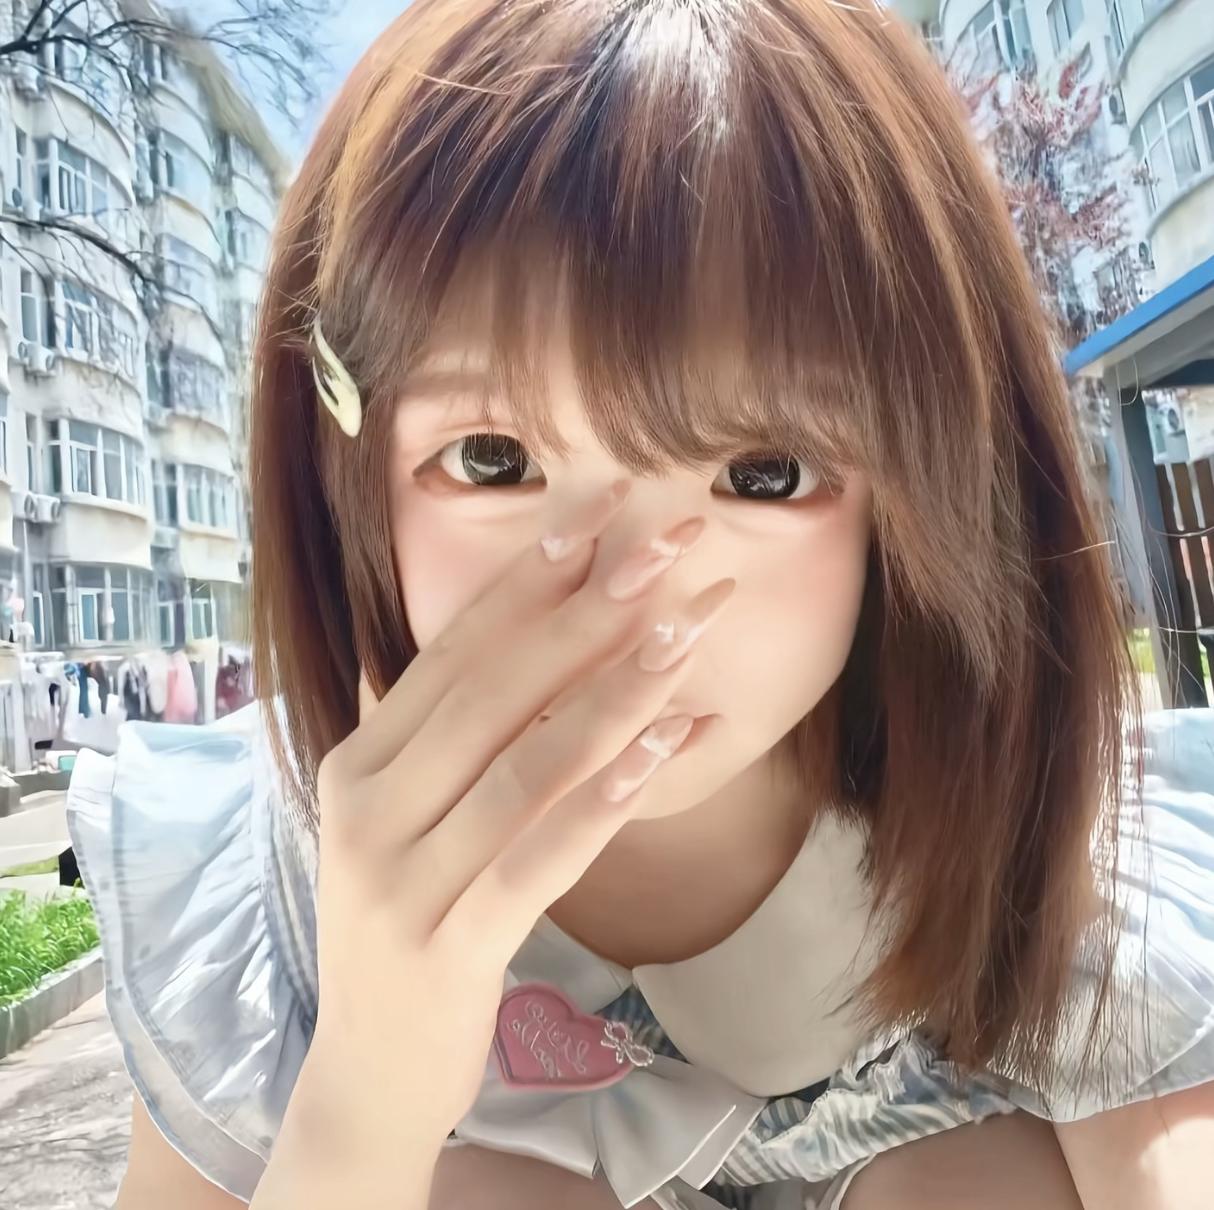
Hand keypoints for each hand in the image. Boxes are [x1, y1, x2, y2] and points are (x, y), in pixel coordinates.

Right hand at [262, 482, 734, 1203]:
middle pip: (494, 690)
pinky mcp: (449, 945)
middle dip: (589, 608)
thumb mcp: (402, 817)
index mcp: (359, 762)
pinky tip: (672, 741)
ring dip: (617, 690)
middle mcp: (369, 807)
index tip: (599, 512)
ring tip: (690, 626)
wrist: (369, 1066)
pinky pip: (541, 858)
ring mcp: (401, 879)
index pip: (452, 650)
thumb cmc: (406, 920)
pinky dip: (609, 795)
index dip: (528, 577)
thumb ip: (434, 734)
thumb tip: (485, 638)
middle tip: (668, 542)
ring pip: (526, 765)